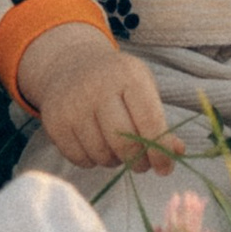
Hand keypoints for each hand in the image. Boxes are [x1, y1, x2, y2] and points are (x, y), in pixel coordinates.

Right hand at [22, 24, 176, 172]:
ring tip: (116, 148)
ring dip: (114, 161)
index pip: (150, 121)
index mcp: (128, 76)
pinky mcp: (54, 121)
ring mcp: (72, 104)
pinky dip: (92, 160)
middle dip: (138, 161)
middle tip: (142, 164)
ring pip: (101, 154)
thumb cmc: (117, 81)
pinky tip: (96, 145)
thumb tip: (176, 152)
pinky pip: (80, 159)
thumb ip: (160, 121)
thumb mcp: (143, 89)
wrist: (71, 64)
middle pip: (124, 142)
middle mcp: (97, 87)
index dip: (160, 150)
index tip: (165, 167)